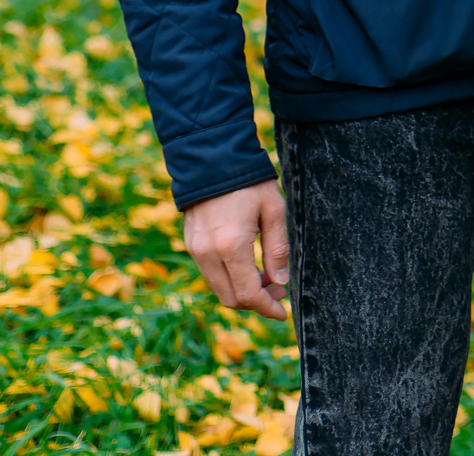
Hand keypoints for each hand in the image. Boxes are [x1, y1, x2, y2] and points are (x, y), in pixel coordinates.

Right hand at [182, 180, 289, 321]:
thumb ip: (278, 249)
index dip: (266, 308)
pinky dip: (230, 279)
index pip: (248, 294)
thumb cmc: (249, 182)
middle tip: (279, 291)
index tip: (282, 313)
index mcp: (231, 246)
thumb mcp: (274, 210)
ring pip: (219, 289)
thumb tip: (279, 282)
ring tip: (267, 275)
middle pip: (231, 298)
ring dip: (243, 291)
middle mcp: (208, 254)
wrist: (212, 160)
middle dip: (257, 302)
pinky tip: (249, 265)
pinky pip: (211, 274)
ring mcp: (195, 250)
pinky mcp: (191, 245)